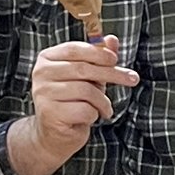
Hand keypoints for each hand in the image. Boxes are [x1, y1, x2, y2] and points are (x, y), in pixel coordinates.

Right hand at [13, 36, 137, 174]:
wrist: (54, 134)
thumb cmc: (72, 101)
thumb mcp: (87, 76)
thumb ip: (98, 58)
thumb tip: (112, 40)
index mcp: (46, 59)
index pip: (75, 49)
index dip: (99, 53)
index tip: (116, 59)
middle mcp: (41, 74)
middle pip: (84, 69)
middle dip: (112, 74)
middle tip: (133, 79)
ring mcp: (43, 94)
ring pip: (87, 91)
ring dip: (102, 101)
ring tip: (104, 108)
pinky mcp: (50, 113)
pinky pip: (84, 110)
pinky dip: (93, 115)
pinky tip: (89, 118)